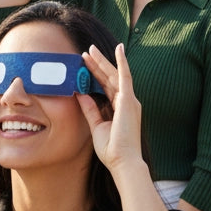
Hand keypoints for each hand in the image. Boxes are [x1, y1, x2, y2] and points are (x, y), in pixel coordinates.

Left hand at [77, 43, 143, 171]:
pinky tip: (119, 49)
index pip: (105, 86)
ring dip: (102, 62)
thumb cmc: (112, 149)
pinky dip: (122, 62)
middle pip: (108, 78)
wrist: (122, 161)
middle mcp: (126, 101)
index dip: (95, 74)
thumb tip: (80, 93)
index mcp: (119, 108)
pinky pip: (125, 77)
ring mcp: (129, 100)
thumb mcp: (96, 125)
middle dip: (97, 64)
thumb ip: (90, 109)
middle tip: (86, 52)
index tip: (84, 64)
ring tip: (90, 50)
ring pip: (113, 75)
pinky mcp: (129, 100)